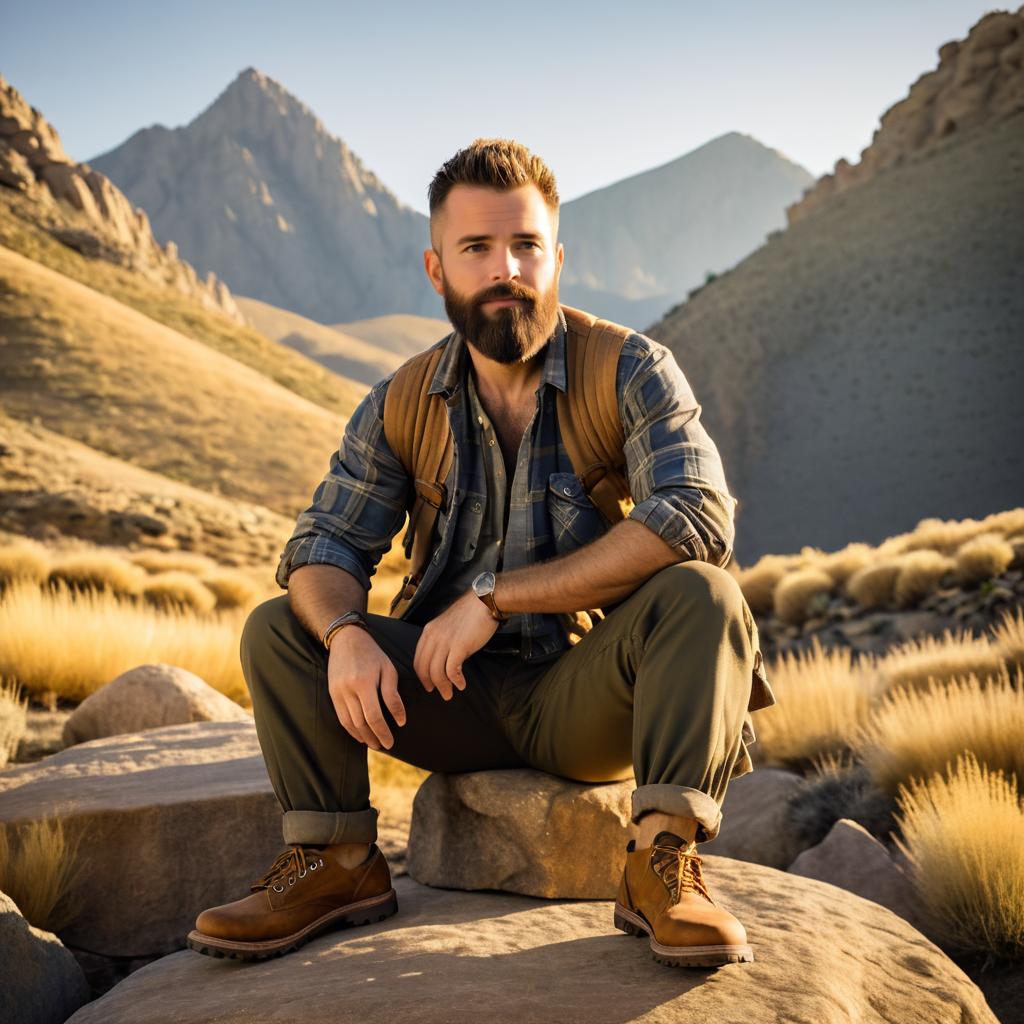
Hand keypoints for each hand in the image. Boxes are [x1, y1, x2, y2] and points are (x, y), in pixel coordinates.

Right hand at [326, 625, 405, 749]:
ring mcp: (337, 693)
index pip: (373, 716)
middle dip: (373, 737)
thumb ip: (393, 695)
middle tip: (385, 746)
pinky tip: (360, 734)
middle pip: (361, 723)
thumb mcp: (388, 670)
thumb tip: (400, 720)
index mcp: (363, 683)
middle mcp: (348, 690)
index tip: (391, 742)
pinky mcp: (332, 694)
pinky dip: (351, 729)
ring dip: (362, 736)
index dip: (382, 732)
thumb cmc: (373, 654)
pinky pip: (341, 717)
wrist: (347, 640)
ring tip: (374, 743)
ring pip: (349, 723)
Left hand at [413, 588, 499, 699]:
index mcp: (429, 631)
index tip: (428, 684)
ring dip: (443, 687)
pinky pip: (451, 670)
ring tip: (449, 694)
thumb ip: (443, 640)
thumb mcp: (448, 625)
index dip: (422, 675)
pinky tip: (461, 684)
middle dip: (430, 684)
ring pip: (436, 672)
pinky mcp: (459, 646)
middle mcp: (433, 637)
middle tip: (439, 693)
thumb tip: (446, 659)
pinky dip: (455, 681)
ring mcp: (445, 641)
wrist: (484, 602)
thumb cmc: (470, 613)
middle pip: (424, 668)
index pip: (418, 659)